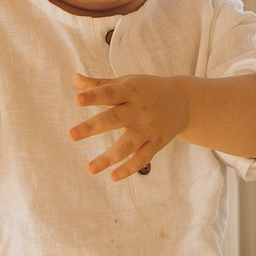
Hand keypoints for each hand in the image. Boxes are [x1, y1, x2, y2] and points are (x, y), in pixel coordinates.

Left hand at [70, 71, 188, 179]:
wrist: (184, 101)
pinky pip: (142, 158)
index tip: (77, 99)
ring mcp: (148, 128)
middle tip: (71, 135)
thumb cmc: (146, 90)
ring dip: (109, 157)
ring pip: (128, 144)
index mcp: (129, 91)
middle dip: (93, 127)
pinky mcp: (156, 143)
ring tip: (90, 169)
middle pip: (114, 118)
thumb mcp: (126, 82)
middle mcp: (139, 110)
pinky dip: (129, 168)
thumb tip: (75, 78)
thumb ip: (100, 84)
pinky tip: (113, 177)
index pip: (109, 93)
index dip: (94, 96)